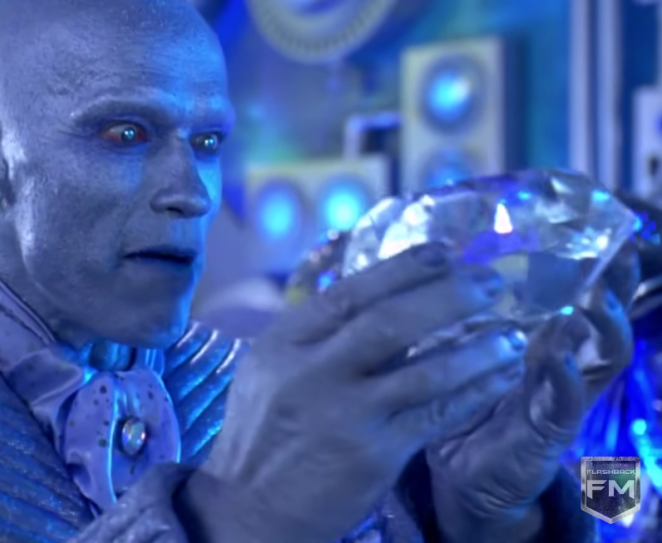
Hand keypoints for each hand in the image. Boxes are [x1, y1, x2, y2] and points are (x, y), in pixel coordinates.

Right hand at [177, 243, 527, 541]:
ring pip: (426, 370)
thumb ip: (315, 336)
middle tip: (489, 283)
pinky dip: (475, 391)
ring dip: (477, 349)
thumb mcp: (269, 370)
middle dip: (449, 296)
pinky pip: (437, 414)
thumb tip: (378, 296)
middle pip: (391, 321)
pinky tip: (500, 378)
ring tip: (510, 335)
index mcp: (282, 343)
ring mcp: (345, 414)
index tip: (444, 251)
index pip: (349, 292)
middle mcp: (311, 372)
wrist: (249, 508)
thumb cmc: (263, 434)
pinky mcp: (375, 453)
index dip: (402, 267)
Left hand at [426, 241, 638, 542]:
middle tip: (619, 253)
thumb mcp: (456, 346)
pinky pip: (567, 401)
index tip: (604, 229)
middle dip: (616, 285)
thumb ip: (460, 311)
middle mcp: (564, 358)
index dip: (595, 264)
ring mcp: (563, 393)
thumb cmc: (460, 398)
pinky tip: (560, 358)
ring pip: (603, 355)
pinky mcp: (550, 428)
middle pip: (603, 317)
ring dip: (603, 324)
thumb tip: (441, 254)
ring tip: (596, 296)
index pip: (578, 293)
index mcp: (543, 334)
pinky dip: (566, 378)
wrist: (457, 469)